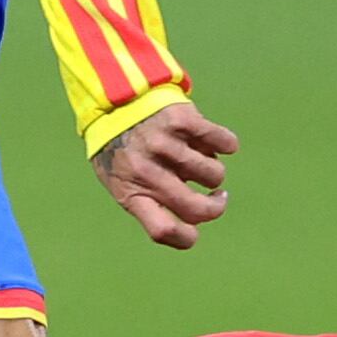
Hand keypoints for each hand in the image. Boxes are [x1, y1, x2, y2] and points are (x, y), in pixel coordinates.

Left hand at [92, 97, 238, 250]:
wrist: (111, 98)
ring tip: (199, 158)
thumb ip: (148, 201)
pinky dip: (226, 143)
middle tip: (217, 198)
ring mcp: (164, 145)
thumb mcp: (120, 179)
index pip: (163, 229)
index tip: (195, 231)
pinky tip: (218, 142)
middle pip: (196, 208)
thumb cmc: (120, 147)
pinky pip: (224, 142)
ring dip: (213, 170)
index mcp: (130, 192)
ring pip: (213, 174)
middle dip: (215, 207)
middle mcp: (146, 171)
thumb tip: (193, 221)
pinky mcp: (180, 120)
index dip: (186, 238)